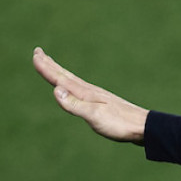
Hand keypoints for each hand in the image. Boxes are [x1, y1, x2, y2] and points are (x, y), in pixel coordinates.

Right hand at [32, 48, 148, 143]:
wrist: (145, 128)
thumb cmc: (120, 124)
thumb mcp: (95, 117)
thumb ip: (75, 105)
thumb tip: (56, 89)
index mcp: (86, 94)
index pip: (61, 79)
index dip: (46, 68)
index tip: (35, 55)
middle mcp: (90, 92)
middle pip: (66, 76)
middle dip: (51, 65)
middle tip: (38, 52)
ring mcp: (98, 97)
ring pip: (74, 82)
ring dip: (61, 73)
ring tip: (54, 68)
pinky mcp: (105, 105)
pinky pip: (83, 91)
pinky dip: (74, 86)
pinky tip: (78, 90)